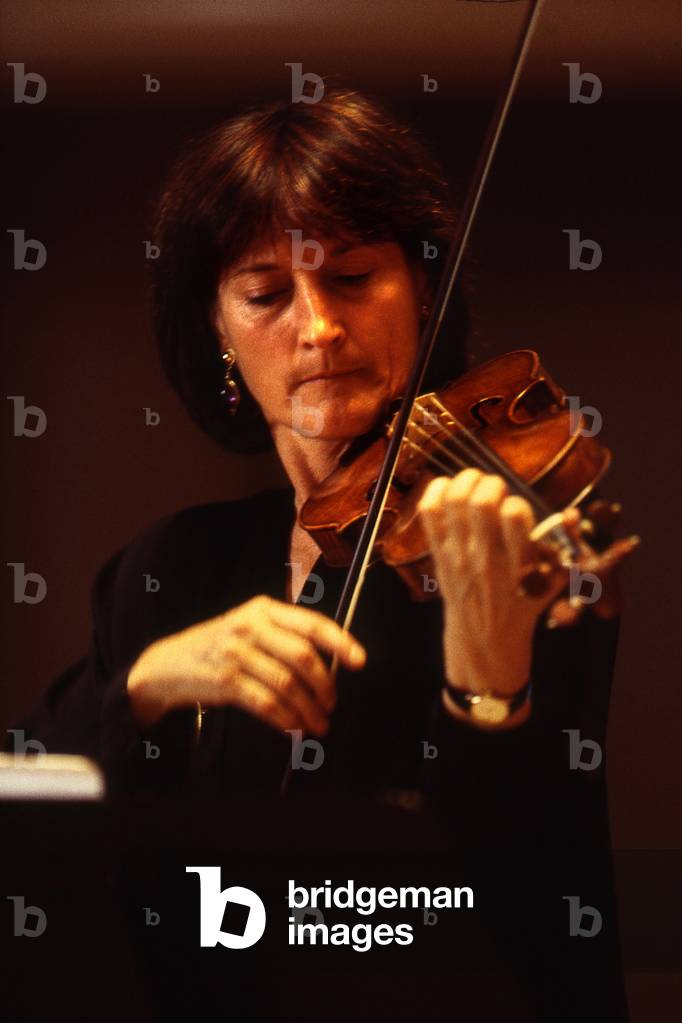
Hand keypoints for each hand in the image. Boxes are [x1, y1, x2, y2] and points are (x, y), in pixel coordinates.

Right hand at [126, 595, 365, 732]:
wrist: (168, 663)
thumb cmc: (220, 646)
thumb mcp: (250, 628)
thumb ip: (285, 637)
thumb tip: (331, 664)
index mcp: (263, 609)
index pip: (311, 622)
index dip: (340, 642)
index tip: (359, 661)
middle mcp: (249, 626)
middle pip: (303, 657)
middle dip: (324, 686)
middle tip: (332, 705)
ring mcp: (235, 653)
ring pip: (287, 685)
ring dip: (308, 710)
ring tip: (318, 725)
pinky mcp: (224, 681)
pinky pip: (266, 704)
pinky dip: (285, 720)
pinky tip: (294, 728)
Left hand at [418, 468, 574, 696]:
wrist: (484, 639)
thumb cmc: (523, 604)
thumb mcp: (553, 581)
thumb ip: (564, 545)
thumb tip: (571, 513)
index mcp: (517, 564)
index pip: (514, 517)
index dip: (516, 503)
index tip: (517, 509)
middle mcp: (485, 558)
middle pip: (480, 503)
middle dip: (491, 484)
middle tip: (496, 489)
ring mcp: (458, 555)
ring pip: (453, 501)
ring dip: (466, 481)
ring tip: (476, 483)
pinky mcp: (439, 554)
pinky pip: (429, 513)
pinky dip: (437, 490)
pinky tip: (450, 489)